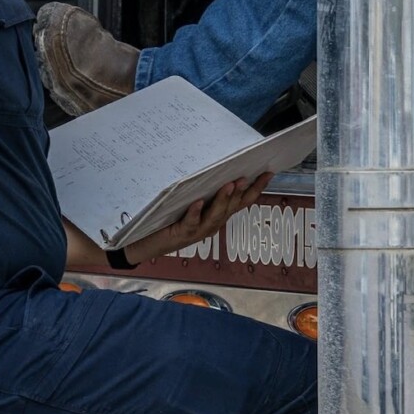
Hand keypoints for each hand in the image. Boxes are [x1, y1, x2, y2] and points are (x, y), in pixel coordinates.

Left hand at [125, 173, 270, 264]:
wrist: (146, 244)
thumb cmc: (168, 222)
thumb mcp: (190, 205)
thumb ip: (205, 193)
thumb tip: (215, 170)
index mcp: (216, 217)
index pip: (241, 202)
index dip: (255, 189)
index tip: (268, 173)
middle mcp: (211, 225)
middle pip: (232, 208)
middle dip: (243, 192)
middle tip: (253, 175)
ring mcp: (198, 231)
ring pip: (215, 215)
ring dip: (223, 200)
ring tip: (230, 184)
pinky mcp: (181, 234)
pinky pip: (191, 222)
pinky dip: (195, 212)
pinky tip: (198, 202)